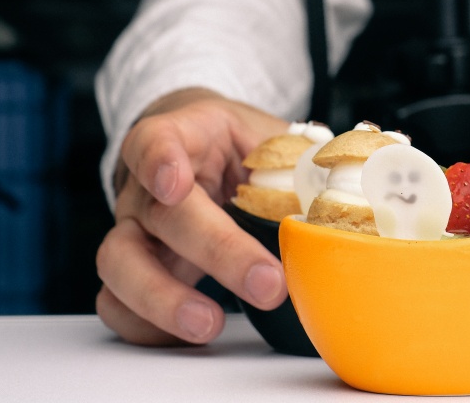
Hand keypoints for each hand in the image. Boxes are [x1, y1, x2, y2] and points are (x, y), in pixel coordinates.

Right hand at [95, 88, 291, 344]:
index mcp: (181, 139)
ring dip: (165, 299)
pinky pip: (117, 302)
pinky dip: (148, 325)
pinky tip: (192, 334)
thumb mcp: (266, 135)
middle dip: (215, 251)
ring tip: (211, 324)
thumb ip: (299, 156)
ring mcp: (134, 229)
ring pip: (120, 263)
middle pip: (161, 215)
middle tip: (267, 284)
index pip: (153, 140)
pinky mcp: (132, 271)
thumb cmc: (236, 145)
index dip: (160, 161)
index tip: (176, 184)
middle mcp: (146, 186)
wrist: (197, 150)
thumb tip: (352, 177)